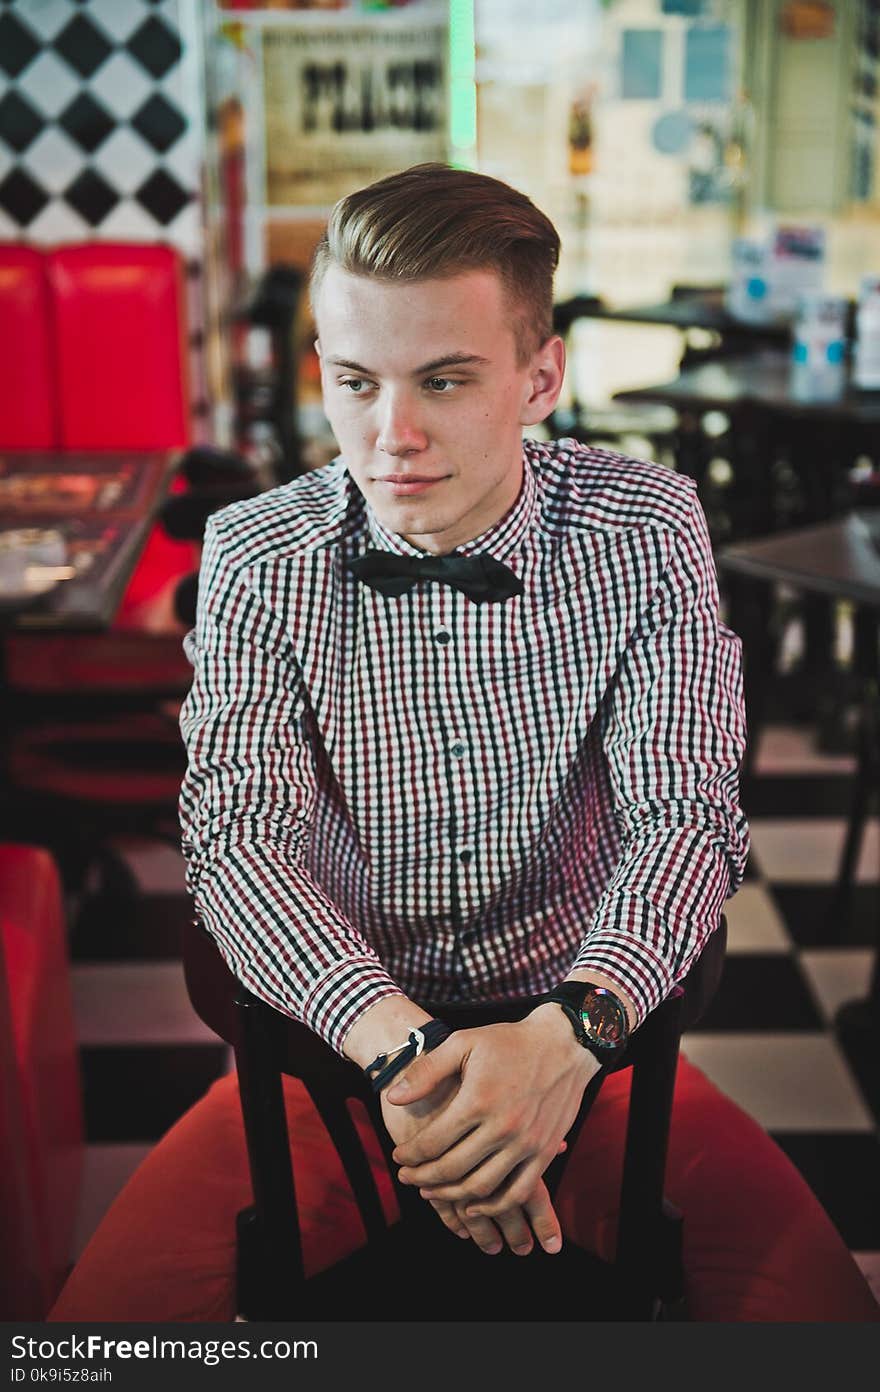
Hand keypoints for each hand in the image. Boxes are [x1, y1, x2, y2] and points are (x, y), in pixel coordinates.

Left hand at [386, 1011, 598, 1223]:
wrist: (564, 1044)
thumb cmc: (508, 1042)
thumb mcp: (463, 1043)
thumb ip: (427, 1071)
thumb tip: (393, 1098)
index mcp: (478, 1100)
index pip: (433, 1142)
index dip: (410, 1155)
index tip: (398, 1157)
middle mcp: (503, 1127)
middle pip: (452, 1170)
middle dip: (423, 1178)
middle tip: (408, 1178)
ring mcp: (527, 1143)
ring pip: (481, 1187)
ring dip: (452, 1196)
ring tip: (432, 1191)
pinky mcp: (546, 1151)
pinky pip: (517, 1192)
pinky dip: (493, 1206)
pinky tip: (474, 1205)